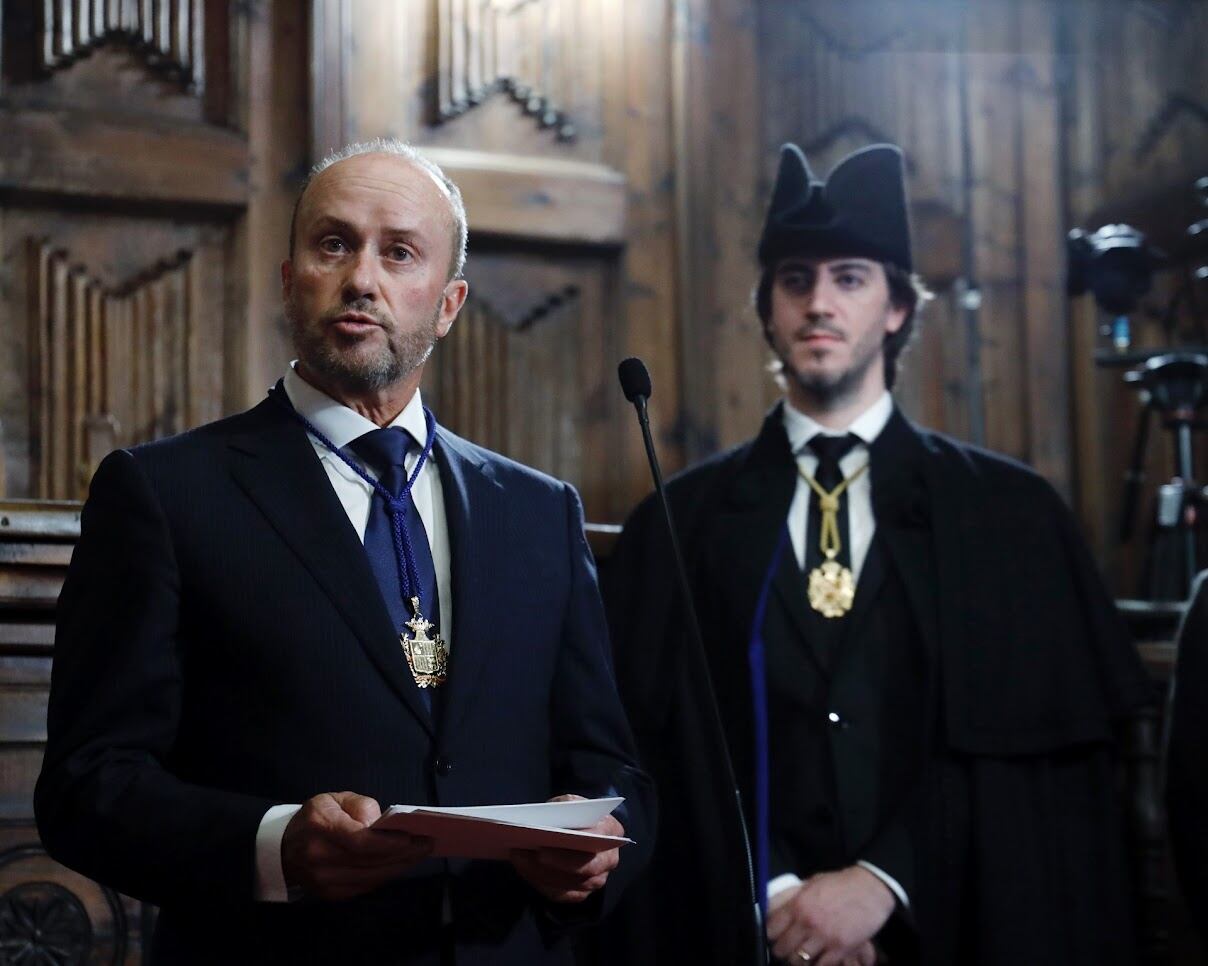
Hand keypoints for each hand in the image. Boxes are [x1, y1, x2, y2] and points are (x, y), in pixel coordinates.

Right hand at [281, 791, 432, 900]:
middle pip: (370, 862)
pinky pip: (365, 887)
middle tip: (427, 845)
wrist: (283, 848)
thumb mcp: (334, 799)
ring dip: (399, 867)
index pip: (361, 841)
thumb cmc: (314, 817)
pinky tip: (400, 865)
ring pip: (371, 878)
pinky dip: (385, 876)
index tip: (414, 837)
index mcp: (322, 827)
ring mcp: (324, 881)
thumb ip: (361, 806)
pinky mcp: (330, 895)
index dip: (390, 842)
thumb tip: (383, 824)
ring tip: (419, 854)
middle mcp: (321, 857)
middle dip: (403, 854)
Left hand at [510, 794, 622, 902]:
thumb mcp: (570, 802)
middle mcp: (609, 859)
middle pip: (586, 868)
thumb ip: (563, 808)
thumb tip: (547, 820)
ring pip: (571, 885)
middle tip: (530, 853)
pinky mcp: (581, 893)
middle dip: (556, 862)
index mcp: (611, 831)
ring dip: (543, 873)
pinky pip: (561, 895)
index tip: (546, 840)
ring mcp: (597, 879)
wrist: (581, 828)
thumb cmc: (575, 814)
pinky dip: (541, 884)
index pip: (597, 839)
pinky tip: (524, 870)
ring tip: (520, 858)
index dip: (574, 842)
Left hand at [767, 865, 893, 964]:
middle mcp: (808, 922)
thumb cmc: (840, 884)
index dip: (771, 935)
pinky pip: (821, 965)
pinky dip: (817, 964)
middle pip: (783, 948)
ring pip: (799, 960)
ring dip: (798, 960)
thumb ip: (794, 897)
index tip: (775, 936)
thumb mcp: (811, 883)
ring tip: (802, 956)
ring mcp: (825, 937)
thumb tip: (776, 907)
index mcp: (798, 905)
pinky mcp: (841, 949)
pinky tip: (818, 959)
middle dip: (783, 950)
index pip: (771, 929)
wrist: (870, 889)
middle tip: (787, 949)